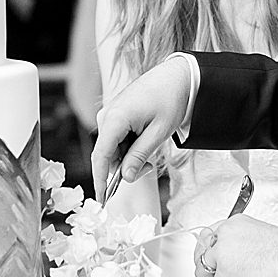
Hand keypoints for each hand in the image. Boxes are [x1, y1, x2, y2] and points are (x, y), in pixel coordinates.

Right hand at [92, 56, 192, 201]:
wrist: (176, 76)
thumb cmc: (170, 100)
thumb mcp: (158, 133)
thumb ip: (140, 156)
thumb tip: (126, 177)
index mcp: (115, 118)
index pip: (101, 156)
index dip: (100, 180)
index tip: (102, 200)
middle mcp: (107, 115)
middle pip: (107, 154)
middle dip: (125, 167)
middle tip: (149, 168)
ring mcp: (110, 114)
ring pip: (113, 148)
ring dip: (129, 157)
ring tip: (151, 150)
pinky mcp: (115, 114)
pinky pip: (116, 138)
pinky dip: (129, 146)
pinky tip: (145, 140)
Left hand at [193, 216, 277, 276]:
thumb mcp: (257, 237)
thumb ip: (239, 245)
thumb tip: (232, 260)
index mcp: (233, 224)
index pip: (207, 237)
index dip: (210, 255)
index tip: (215, 265)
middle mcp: (225, 235)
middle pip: (200, 256)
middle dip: (210, 272)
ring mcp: (222, 253)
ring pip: (204, 274)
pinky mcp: (226, 273)